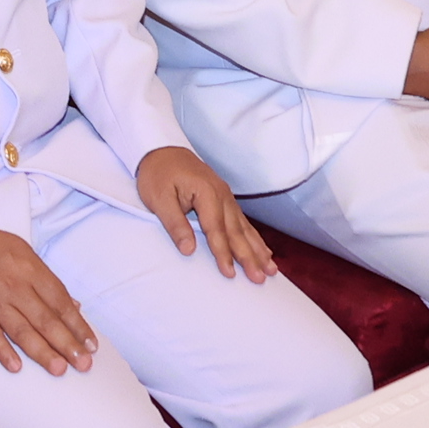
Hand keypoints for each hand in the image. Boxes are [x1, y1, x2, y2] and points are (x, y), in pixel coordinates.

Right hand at [0, 222, 97, 374]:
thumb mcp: (25, 253)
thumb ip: (48, 281)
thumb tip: (74, 306)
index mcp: (31, 270)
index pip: (60, 302)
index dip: (78, 325)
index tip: (90, 345)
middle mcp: (15, 286)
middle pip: (45, 319)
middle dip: (67, 344)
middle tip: (83, 365)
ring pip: (22, 330)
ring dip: (41, 351)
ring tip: (59, 369)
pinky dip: (3, 350)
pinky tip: (16, 366)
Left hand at [137, 145, 274, 280]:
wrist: (160, 149)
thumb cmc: (157, 174)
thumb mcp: (158, 199)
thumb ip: (175, 224)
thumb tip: (189, 250)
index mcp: (206, 193)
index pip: (216, 229)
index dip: (223, 253)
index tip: (230, 274)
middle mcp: (221, 194)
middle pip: (236, 231)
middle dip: (249, 257)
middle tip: (260, 279)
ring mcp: (226, 195)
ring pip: (244, 227)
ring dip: (258, 250)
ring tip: (271, 270)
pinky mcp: (225, 198)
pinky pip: (243, 221)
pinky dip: (254, 238)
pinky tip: (264, 251)